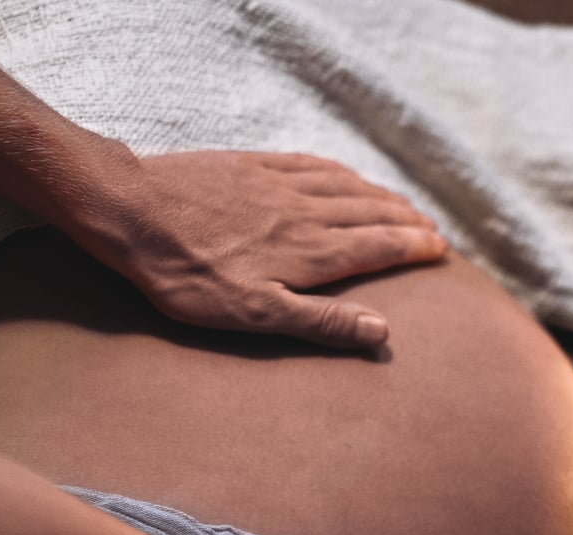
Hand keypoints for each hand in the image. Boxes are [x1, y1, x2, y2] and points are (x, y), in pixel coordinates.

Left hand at [70, 148, 446, 349]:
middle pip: (372, 213)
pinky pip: (312, 164)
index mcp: (311, 253)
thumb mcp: (255, 315)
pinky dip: (341, 171)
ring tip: (403, 205)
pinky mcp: (252, 167)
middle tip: (433, 230)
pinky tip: (347, 174)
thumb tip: (381, 331)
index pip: (380, 246)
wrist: (131, 211)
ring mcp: (279, 185)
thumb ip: (321, 323)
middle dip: (407, 221)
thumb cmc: (188, 275)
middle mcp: (306, 214)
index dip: (414, 248)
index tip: (441, 251)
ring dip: (381, 195)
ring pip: (347, 187)